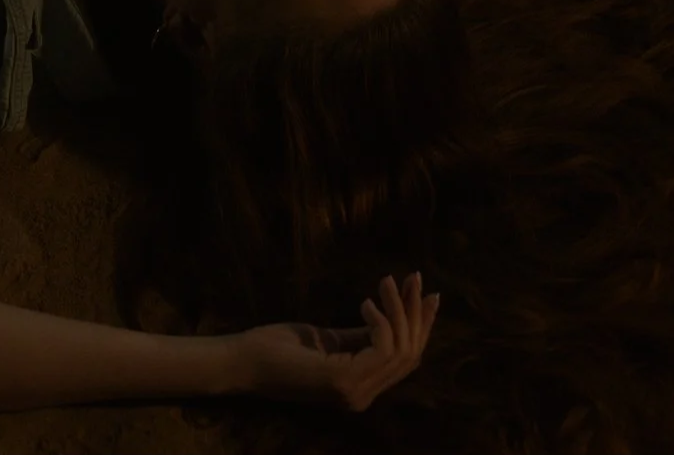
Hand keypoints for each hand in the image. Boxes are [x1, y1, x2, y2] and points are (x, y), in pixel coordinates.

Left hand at [233, 273, 439, 411]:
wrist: (243, 361)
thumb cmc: (278, 349)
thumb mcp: (329, 339)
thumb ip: (361, 335)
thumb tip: (392, 315)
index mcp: (360, 387)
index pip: (406, 360)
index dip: (422, 326)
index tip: (430, 293)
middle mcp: (362, 397)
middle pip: (410, 355)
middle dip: (416, 313)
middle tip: (414, 277)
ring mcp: (354, 393)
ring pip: (401, 351)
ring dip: (399, 311)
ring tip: (387, 281)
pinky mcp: (343, 382)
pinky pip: (382, 348)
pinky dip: (381, 320)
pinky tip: (366, 301)